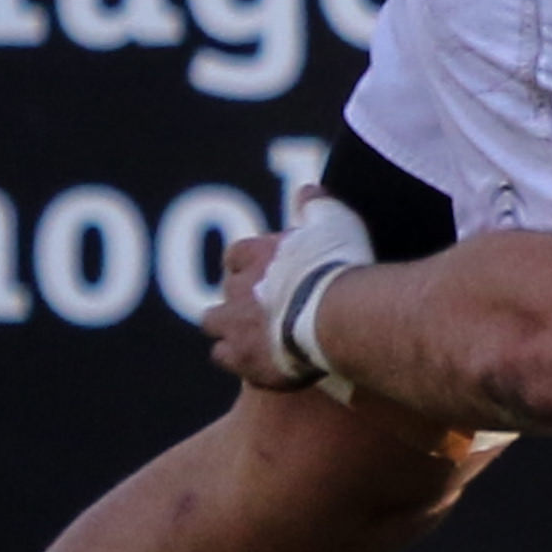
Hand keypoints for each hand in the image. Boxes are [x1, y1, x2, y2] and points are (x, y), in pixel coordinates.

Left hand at [207, 195, 376, 390]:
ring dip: (228, 327)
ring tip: (252, 335)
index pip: (237, 255)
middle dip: (240, 297)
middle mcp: (240, 287)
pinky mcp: (242, 358)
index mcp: (258, 254)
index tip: (262, 271)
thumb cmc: (337, 266)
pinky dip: (237, 357)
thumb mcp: (334, 222)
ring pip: (213, 323)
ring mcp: (236, 324)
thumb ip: (317, 205)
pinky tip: (258, 360)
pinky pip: (224, 356)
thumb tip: (308, 190)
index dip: (248, 263)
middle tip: (265, 305)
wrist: (336, 316)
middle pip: (226, 290)